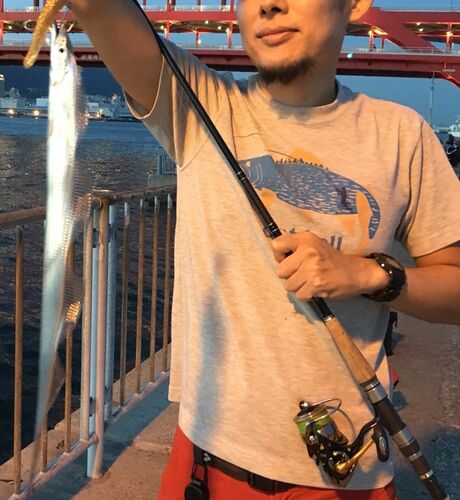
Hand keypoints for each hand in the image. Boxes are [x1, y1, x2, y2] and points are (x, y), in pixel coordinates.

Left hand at [271, 231, 388, 300]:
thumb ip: (296, 245)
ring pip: (288, 285)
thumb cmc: (333, 259)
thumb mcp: (316, 244)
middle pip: (280, 271)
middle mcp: (308, 251)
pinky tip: (316, 289)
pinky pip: (300, 295)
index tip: (289, 260)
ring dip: (298, 287)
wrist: (357, 273)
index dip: (279, 256)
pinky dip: (307, 295)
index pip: (276, 245)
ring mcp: (312, 269)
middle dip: (289, 276)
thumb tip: (276, 241)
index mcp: (306, 239)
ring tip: (310, 281)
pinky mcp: (316, 284)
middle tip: (303, 274)